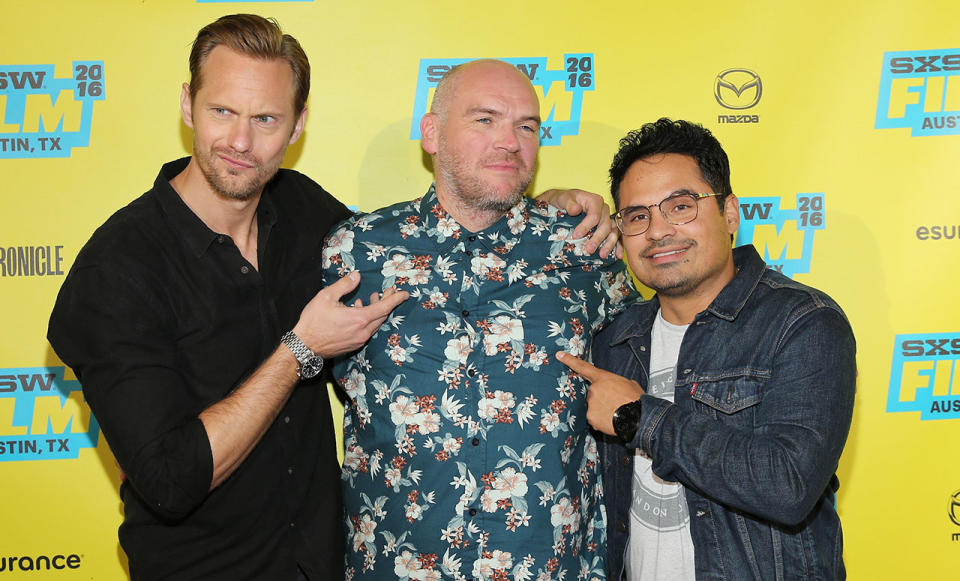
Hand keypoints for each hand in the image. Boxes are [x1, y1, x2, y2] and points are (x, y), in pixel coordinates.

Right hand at [293, 271, 407, 357]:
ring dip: (376, 310)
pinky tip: (358, 310)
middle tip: (388, 291)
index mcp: (359, 319)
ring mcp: (359, 340)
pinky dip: (367, 319)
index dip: (396, 299)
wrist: (304, 347)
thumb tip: (356, 276)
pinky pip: (367, 330)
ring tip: (372, 298)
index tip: (405, 293)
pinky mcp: (354, 345)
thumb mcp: (326, 297)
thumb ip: (344, 285)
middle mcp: (363, 331)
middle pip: (382, 315)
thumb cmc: (313, 321)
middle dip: (387, 302)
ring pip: (375, 323)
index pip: (385, 307)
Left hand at [535, 188, 621, 258]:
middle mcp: (604, 209)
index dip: (586, 227)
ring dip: (609, 244)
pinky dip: (618, 246)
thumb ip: (568, 203)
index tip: (575, 236)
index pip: (594, 215)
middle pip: (605, 225)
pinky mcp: (609, 227)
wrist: (565, 204)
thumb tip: (576, 209)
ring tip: (602, 255)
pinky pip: (616, 236)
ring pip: (613, 231)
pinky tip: (618, 256)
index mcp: (595, 201)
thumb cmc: (564, 200)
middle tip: (589, 250)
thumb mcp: (562, 199)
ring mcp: (608, 219)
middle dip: (598, 238)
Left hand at [556, 351, 643, 435]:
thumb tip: (620, 388)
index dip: (569, 360)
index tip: (559, 355)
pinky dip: (601, 421)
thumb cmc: (636, 400)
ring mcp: (591, 404)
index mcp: (603, 378)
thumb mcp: (630, 384)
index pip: (583, 367)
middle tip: (614, 403)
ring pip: (593, 407)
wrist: (638, 417)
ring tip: (615, 413)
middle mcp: (594, 390)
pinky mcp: (590, 418)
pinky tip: (611, 421)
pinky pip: (594, 419)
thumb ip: (619, 383)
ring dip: (601, 410)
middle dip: (601, 398)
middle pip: (592, 394)